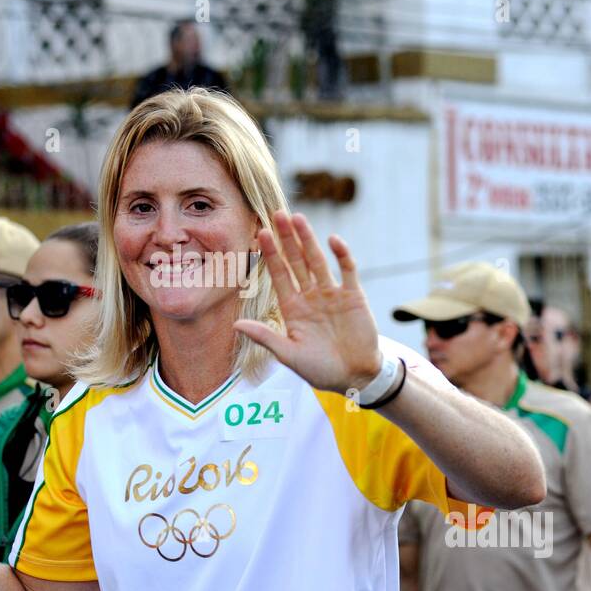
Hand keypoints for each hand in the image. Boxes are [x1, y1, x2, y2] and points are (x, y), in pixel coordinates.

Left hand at [234, 211, 380, 393]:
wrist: (354, 377)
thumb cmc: (320, 370)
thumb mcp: (289, 355)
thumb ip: (266, 337)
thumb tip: (236, 324)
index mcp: (293, 308)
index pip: (279, 274)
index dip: (270, 253)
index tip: (260, 233)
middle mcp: (310, 296)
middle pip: (296, 261)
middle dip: (287, 238)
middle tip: (277, 213)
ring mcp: (332, 294)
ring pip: (317, 260)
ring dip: (308, 240)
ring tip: (298, 218)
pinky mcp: (354, 296)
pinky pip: (347, 270)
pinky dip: (342, 255)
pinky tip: (333, 240)